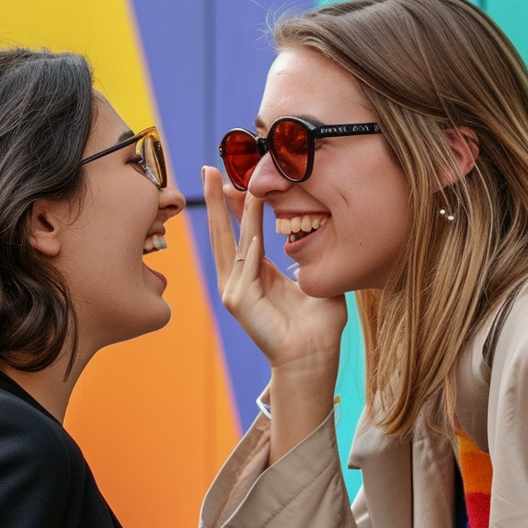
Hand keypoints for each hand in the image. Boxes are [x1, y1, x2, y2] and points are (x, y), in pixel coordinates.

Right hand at [202, 167, 346, 369]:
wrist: (314, 358)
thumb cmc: (318, 325)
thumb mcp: (314, 279)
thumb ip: (307, 256)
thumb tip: (309, 227)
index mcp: (255, 274)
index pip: (241, 231)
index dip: (237, 205)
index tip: (234, 177)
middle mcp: (238, 280)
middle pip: (223, 232)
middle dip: (217, 200)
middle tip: (208, 169)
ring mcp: (235, 291)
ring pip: (231, 243)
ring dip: (228, 212)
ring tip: (224, 183)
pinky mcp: (239, 302)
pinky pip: (246, 267)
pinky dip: (251, 247)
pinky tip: (256, 230)